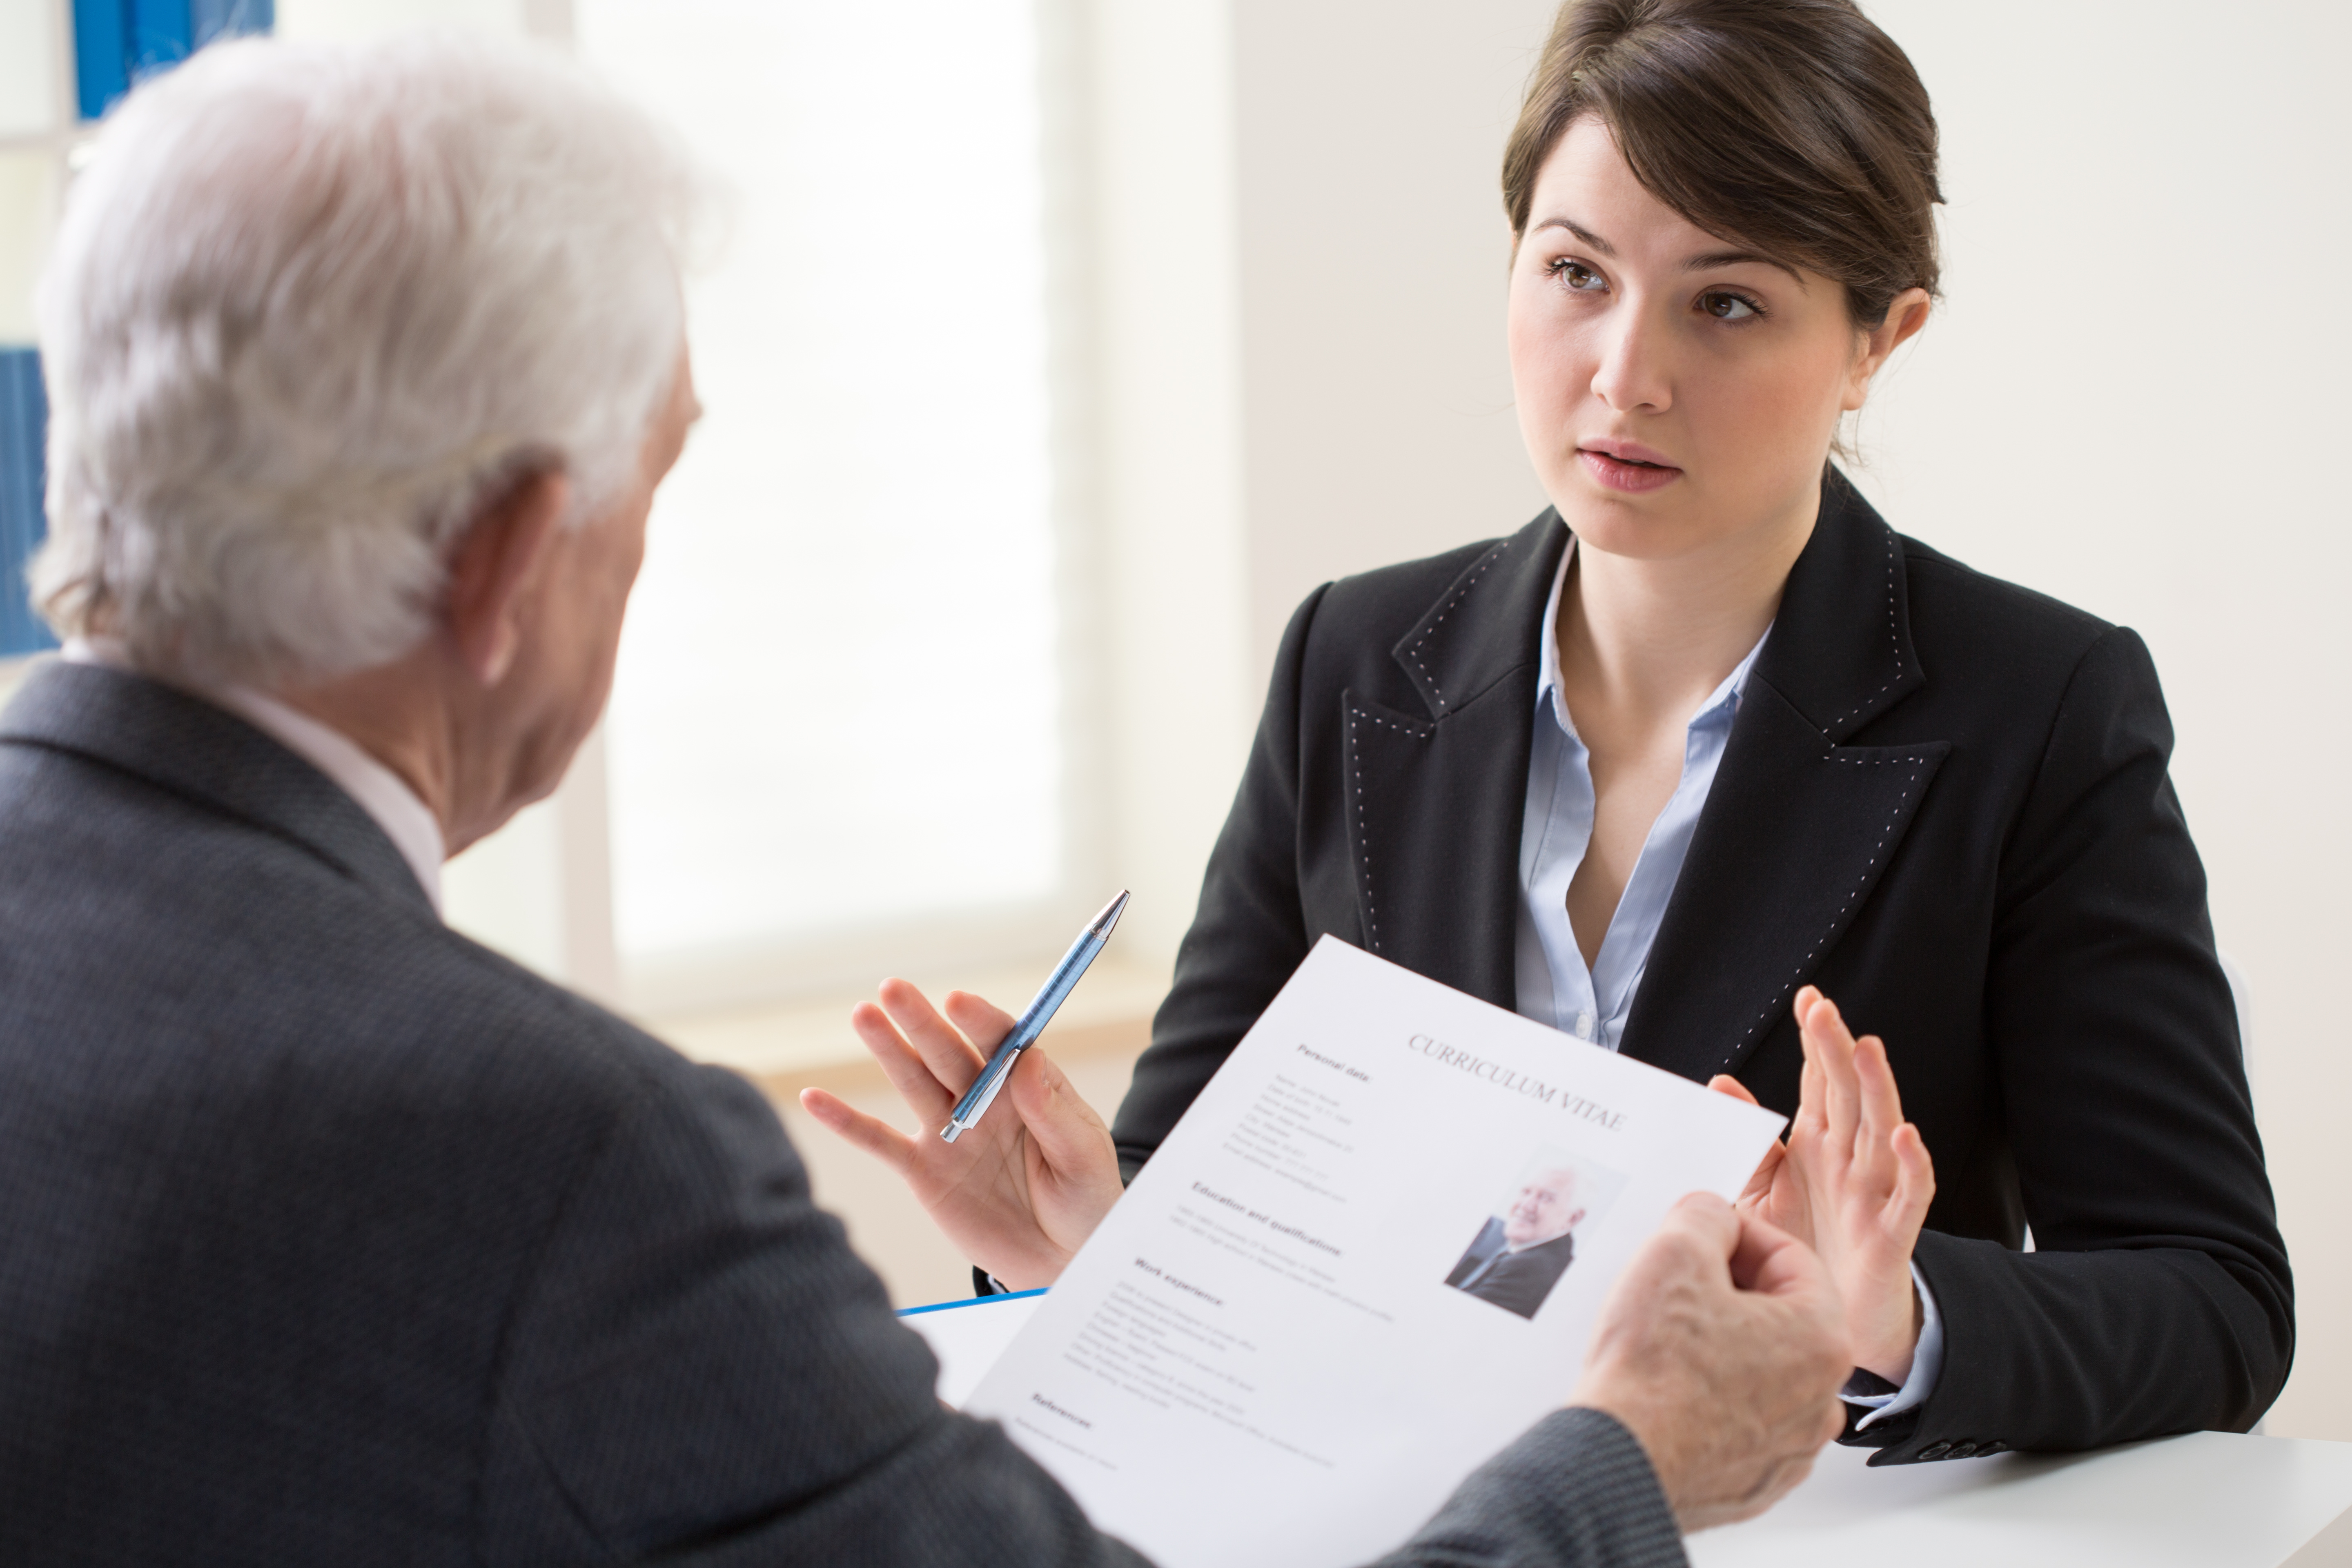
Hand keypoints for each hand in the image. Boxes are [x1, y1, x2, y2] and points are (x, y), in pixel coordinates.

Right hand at [799, 980, 1124, 1290]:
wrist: (1061, 1261)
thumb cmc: (1085, 1203)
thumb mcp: (1084, 1160)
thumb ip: (1057, 1115)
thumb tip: (1029, 1062)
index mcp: (1026, 1090)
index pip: (1001, 1044)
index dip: (979, 1021)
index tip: (959, 1002)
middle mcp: (983, 1101)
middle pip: (949, 1053)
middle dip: (922, 1021)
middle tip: (894, 988)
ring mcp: (949, 1132)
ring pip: (913, 1082)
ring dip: (888, 1048)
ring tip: (864, 1014)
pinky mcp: (923, 1170)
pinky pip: (880, 1142)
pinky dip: (846, 1122)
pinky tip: (815, 1099)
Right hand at [1571, 1194, 1848, 1532]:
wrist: (1618, 1462)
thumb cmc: (1651, 1372)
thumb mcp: (1673, 1252)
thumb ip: (1705, 1214)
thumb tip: (1713, 1216)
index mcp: (1822, 1340)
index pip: (1790, 1257)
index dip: (1736, 1233)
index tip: (1699, 1235)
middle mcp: (1822, 1399)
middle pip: (1779, 1314)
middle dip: (1728, 1289)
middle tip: (1675, 1282)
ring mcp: (1792, 1447)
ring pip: (1761, 1368)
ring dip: (1721, 1343)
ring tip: (1667, 1338)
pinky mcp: (1757, 1479)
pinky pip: (1742, 1418)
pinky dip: (1712, 1397)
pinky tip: (1670, 1387)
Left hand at [1709, 986, 1934, 1383]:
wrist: (1834, 1326)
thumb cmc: (1803, 1254)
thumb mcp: (1761, 1195)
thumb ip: (1749, 1143)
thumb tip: (1721, 1084)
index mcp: (1817, 1149)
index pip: (1819, 1084)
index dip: (1816, 1043)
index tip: (1809, 1000)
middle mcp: (1848, 1164)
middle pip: (1848, 1096)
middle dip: (1837, 1052)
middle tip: (1823, 1010)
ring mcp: (1873, 1196)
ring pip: (1881, 1133)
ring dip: (1876, 1090)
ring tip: (1866, 1049)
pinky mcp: (1890, 1235)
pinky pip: (1908, 1196)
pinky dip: (1911, 1165)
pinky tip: (1904, 1136)